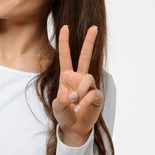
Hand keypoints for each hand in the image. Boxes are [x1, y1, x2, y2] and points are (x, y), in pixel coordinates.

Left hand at [52, 25, 103, 145]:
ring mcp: (89, 85)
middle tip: (94, 27)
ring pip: (87, 78)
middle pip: (85, 56)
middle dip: (89, 41)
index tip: (65, 27)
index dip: (65, 42)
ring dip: (80, 90)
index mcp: (67, 76)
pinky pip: (92, 93)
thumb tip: (71, 97)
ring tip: (75, 101)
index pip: (65, 56)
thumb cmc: (65, 114)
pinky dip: (86, 100)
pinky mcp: (97, 95)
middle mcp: (78, 77)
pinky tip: (82, 107)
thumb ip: (60, 102)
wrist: (74, 127)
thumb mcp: (57, 108)